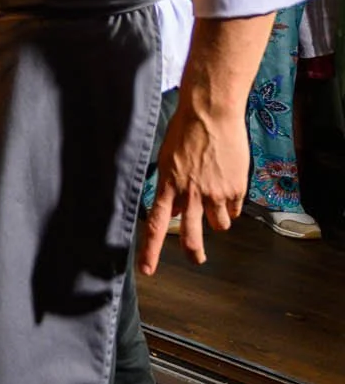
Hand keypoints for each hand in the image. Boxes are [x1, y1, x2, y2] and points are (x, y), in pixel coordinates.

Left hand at [139, 86, 248, 273]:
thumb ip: (172, 186)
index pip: (156, 225)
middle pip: (192, 235)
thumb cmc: (186, 130)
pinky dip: (232, 203)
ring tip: (216, 200)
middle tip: (197, 260)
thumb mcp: (169, 159)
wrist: (212, 113)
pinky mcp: (236, 188)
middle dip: (194, 252)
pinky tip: (228, 184)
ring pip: (220, 225)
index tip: (148, 270)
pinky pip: (236, 209)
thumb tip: (177, 209)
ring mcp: (215, 193)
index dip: (151, 251)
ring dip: (218, 219)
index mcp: (168, 186)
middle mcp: (191, 194)